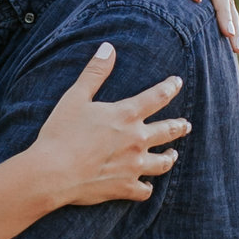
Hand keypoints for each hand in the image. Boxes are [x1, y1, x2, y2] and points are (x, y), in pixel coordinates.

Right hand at [32, 43, 189, 210]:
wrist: (53, 173)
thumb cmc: (61, 133)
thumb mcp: (75, 97)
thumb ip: (95, 72)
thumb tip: (108, 47)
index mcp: (126, 115)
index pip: (157, 97)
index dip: (170, 87)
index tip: (177, 82)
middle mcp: (137, 140)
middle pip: (168, 131)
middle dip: (180, 126)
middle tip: (186, 124)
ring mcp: (134, 166)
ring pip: (163, 162)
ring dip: (170, 156)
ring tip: (173, 154)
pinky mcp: (125, 187)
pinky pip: (145, 190)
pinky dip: (147, 188)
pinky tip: (147, 186)